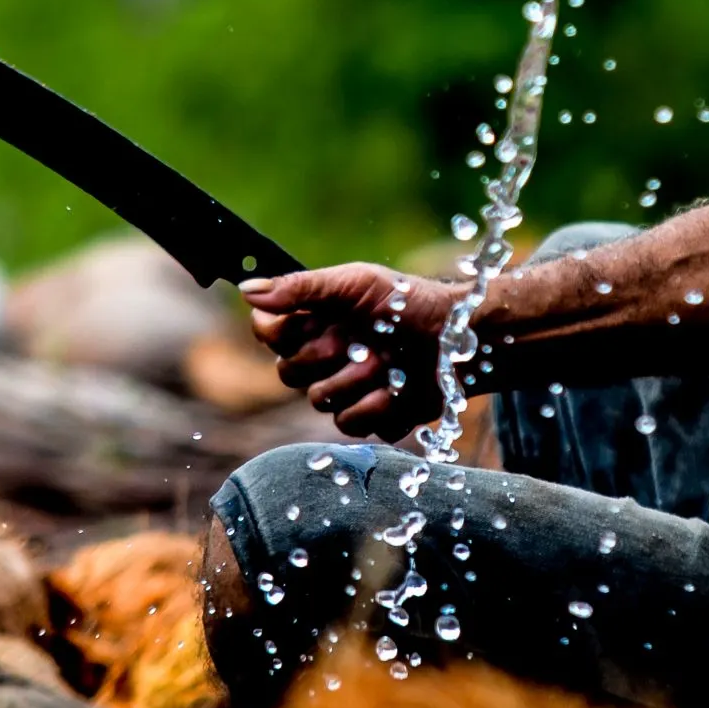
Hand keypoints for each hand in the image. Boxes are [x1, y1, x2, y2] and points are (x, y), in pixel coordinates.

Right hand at [238, 263, 460, 439]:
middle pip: (288, 373)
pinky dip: (382, 405)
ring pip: (321, 401)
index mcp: (313, 322)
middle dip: (328, 355)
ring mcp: (346, 390)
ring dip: (359, 379)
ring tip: (389, 361)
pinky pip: (354, 424)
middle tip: (361, 340)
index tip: (316, 320)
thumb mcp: (356, 283)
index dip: (286, 332)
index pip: (268, 334)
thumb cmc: (408, 301)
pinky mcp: (372, 418)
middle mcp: (324, 357)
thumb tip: (247, 291)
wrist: (461, 336)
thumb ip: (301, 288)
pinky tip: (401, 387)